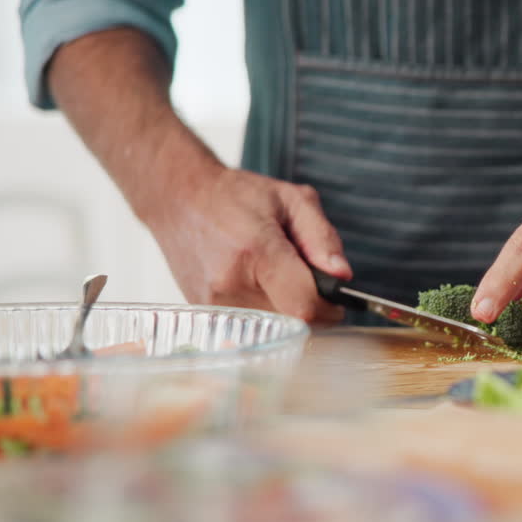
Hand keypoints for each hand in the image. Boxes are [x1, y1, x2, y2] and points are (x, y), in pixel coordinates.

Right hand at [144, 165, 352, 322]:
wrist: (177, 199)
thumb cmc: (235, 196)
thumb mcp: (292, 199)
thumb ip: (323, 238)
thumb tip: (343, 277)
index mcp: (257, 253)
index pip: (305, 307)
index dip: (330, 309)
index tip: (337, 300)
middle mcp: (232, 284)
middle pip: (293, 321)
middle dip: (310, 305)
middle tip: (304, 278)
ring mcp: (215, 303)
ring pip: (274, 326)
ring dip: (286, 308)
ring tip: (275, 275)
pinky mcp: (205, 314)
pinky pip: (252, 324)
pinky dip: (265, 310)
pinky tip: (256, 283)